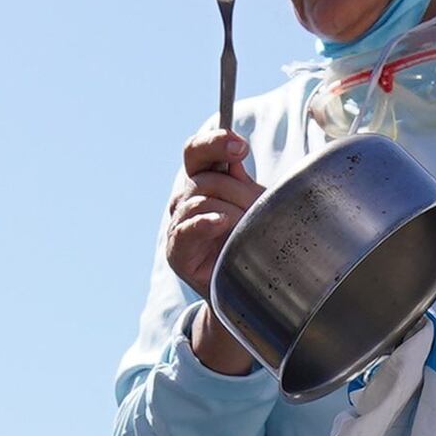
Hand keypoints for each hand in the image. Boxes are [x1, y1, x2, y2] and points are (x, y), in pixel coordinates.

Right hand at [167, 131, 261, 375]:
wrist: (247, 292)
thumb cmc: (253, 244)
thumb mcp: (256, 207)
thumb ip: (244, 181)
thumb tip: (238, 153)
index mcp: (203, 181)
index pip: (197, 151)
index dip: (214, 143)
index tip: (240, 147)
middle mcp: (185, 199)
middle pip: (205, 178)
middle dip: (238, 191)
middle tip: (258, 209)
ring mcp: (179, 225)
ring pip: (199, 200)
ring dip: (230, 212)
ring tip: (246, 230)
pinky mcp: (177, 251)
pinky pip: (186, 228)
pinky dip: (204, 223)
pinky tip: (220, 223)